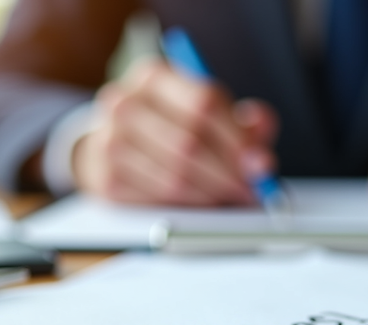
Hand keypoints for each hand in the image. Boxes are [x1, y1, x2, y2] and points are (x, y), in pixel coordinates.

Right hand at [73, 58, 277, 206]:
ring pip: (175, 176)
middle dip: (228, 172)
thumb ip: (244, 125)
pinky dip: (189, 205)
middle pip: (189, 142)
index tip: (260, 164)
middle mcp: (124, 102)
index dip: (237, 138)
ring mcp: (108, 140)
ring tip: (232, 198)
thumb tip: (261, 159)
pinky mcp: (106, 178)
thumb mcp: (206, 112)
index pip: (203, 103)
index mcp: (153, 76)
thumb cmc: (170, 125)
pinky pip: (159, 198)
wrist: (111, 143)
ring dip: (212, 193)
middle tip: (253, 190)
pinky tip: (204, 203)